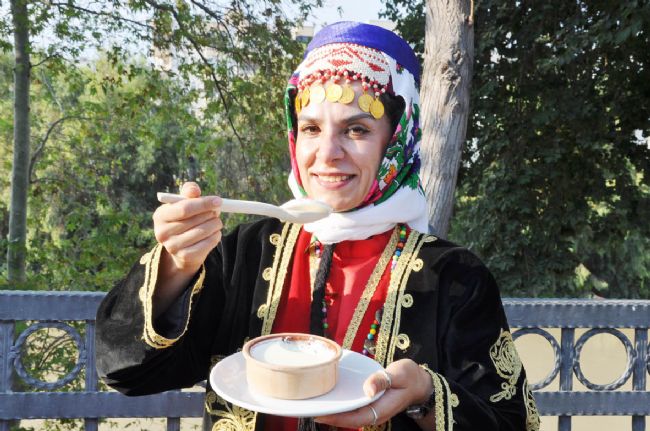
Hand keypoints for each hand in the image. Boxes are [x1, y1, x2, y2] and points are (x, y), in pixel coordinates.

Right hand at [152, 182, 222, 311]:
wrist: (182, 247)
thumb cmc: (185, 218)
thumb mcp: (184, 203)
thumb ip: (189, 192)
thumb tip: (194, 190)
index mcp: (160, 215)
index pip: (184, 208)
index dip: (203, 203)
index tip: (218, 200)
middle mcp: (162, 232)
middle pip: (195, 220)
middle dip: (211, 213)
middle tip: (218, 211)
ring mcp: (172, 247)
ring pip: (204, 231)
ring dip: (215, 224)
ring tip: (216, 222)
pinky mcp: (185, 257)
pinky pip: (208, 243)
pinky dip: (216, 236)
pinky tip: (214, 233)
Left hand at [314, 359, 432, 427]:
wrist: (419, 382)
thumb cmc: (409, 376)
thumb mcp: (399, 374)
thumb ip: (383, 380)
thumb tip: (368, 389)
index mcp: (381, 409)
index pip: (354, 417)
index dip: (336, 418)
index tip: (319, 414)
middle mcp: (374, 413)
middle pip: (347, 419)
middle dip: (328, 415)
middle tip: (308, 407)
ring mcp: (370, 410)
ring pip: (347, 414)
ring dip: (332, 410)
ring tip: (312, 403)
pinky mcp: (368, 404)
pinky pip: (350, 408)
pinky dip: (339, 404)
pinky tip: (327, 396)